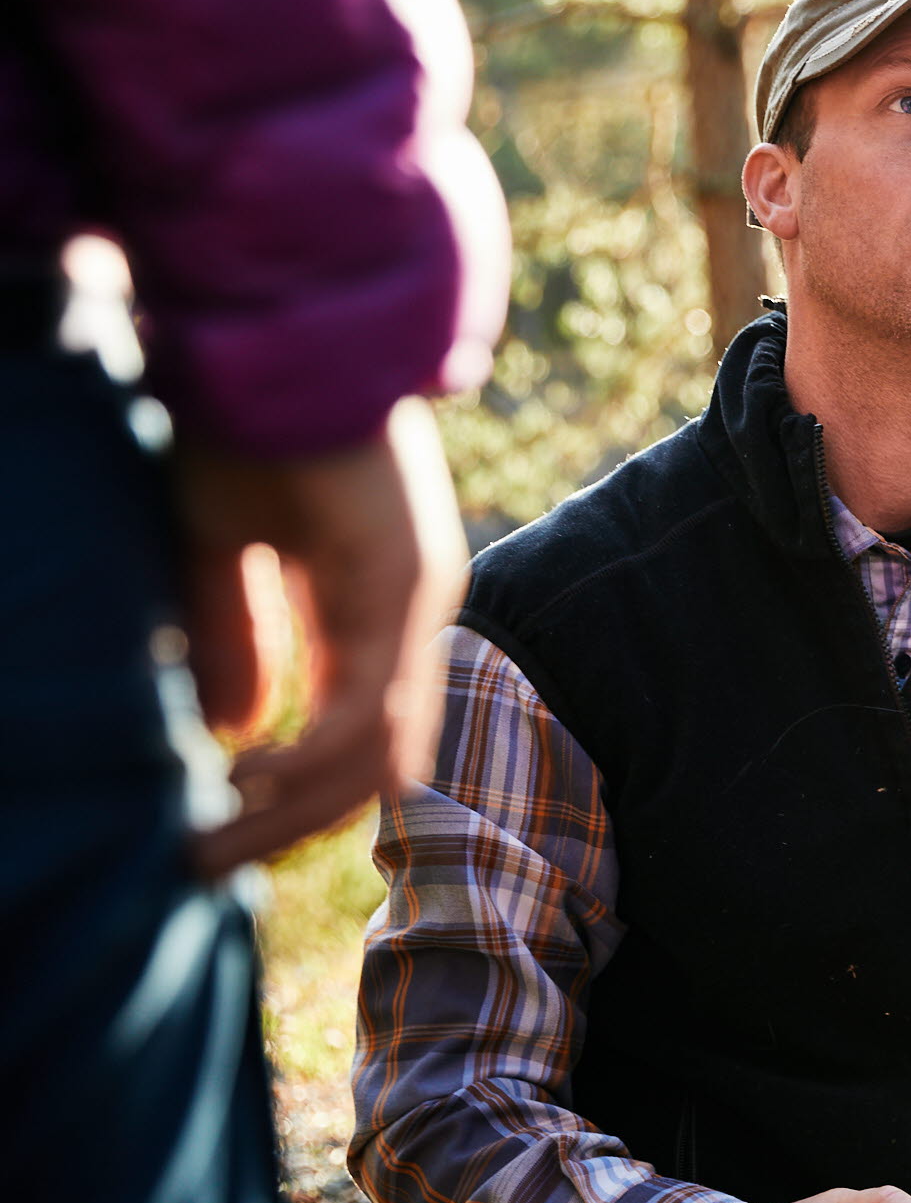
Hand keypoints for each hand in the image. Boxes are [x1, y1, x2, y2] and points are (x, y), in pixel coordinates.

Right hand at [175, 398, 468, 878]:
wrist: (270, 340)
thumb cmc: (247, 429)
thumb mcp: (221, 550)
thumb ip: (234, 635)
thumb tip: (233, 732)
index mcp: (372, 614)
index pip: (355, 741)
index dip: (289, 803)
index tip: (206, 838)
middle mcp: (408, 616)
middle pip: (376, 765)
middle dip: (289, 825)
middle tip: (201, 863)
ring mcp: (417, 599)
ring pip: (381, 750)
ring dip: (296, 807)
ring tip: (212, 833)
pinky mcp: (403, 579)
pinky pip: (373, 699)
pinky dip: (315, 753)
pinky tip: (247, 771)